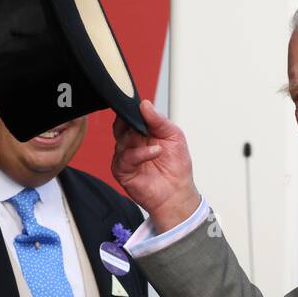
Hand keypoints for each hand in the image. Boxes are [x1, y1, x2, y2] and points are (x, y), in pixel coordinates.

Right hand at [111, 100, 200, 231]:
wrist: (177, 192)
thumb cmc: (176, 166)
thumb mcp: (173, 135)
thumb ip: (159, 120)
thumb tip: (145, 104)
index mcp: (141, 132)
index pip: (130, 115)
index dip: (132, 108)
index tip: (139, 104)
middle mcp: (130, 142)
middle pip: (120, 125)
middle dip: (131, 122)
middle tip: (143, 123)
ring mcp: (125, 156)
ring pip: (122, 140)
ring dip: (139, 140)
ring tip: (158, 146)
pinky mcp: (122, 170)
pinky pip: (125, 157)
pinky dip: (140, 154)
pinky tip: (154, 153)